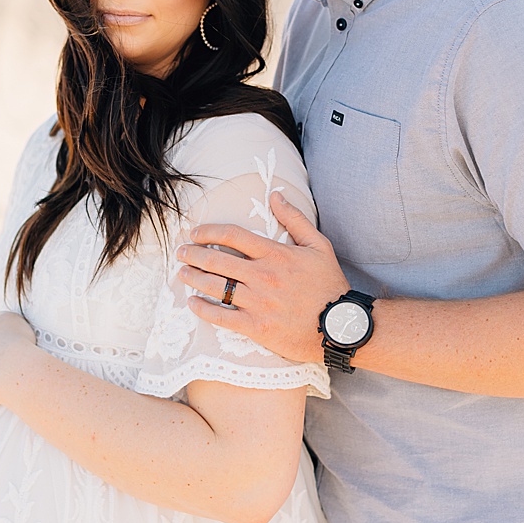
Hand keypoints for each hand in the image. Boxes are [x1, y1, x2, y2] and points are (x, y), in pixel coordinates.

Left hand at [175, 193, 347, 363]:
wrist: (344, 327)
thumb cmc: (330, 285)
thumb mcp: (319, 246)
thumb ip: (295, 219)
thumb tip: (275, 194)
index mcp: (276, 254)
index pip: (232, 236)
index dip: (208, 232)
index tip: (195, 233)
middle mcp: (263, 276)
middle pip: (216, 260)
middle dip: (192, 254)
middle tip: (180, 252)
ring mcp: (259, 302)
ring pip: (214, 287)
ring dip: (192, 278)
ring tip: (181, 273)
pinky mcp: (257, 327)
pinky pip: (221, 316)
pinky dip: (202, 309)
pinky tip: (192, 302)